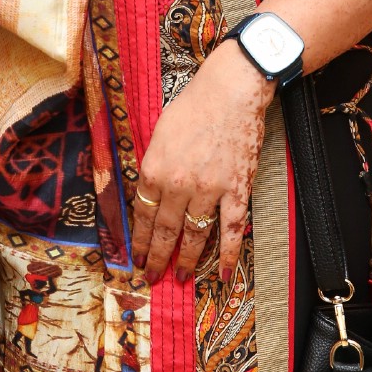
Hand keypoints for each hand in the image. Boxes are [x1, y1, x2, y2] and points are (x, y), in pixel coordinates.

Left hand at [131, 39, 273, 284]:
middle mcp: (178, 186)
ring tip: (181, 277)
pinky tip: (225, 274)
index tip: (135, 257)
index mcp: (154, 170)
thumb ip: (153, 166)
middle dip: (156, 257)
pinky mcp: (236, 191)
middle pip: (164, 230)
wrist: (230, 94)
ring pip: (195, 235)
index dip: (138, 239)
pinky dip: (229, 255)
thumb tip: (149, 192)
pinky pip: (232, 230)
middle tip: (151, 276)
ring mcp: (209, 191)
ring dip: (187, 260)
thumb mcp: (158, 135)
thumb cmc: (192, 107)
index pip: (141, 214)